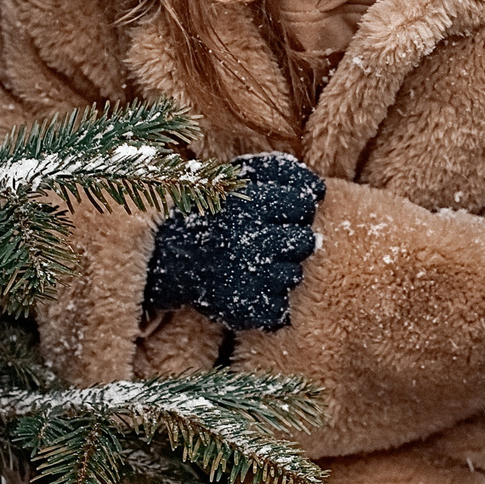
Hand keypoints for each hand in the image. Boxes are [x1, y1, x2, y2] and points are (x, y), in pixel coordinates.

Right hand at [142, 152, 326, 331]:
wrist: (165, 253)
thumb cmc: (212, 211)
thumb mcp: (237, 177)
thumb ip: (280, 173)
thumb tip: (319, 188)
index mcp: (249, 203)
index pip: (304, 204)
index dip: (297, 208)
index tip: (283, 212)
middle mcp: (250, 239)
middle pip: (304, 242)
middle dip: (293, 240)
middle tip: (271, 240)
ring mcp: (247, 277)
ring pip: (294, 276)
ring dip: (281, 271)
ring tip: (257, 265)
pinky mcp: (243, 309)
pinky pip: (280, 310)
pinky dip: (271, 303)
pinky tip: (253, 288)